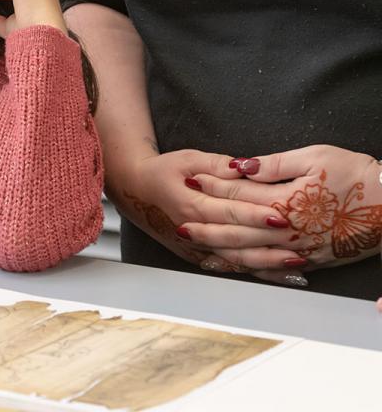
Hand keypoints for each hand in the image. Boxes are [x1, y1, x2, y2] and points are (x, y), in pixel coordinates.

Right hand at [114, 149, 305, 284]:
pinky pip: (229, 268)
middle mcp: (193, 230)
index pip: (229, 212)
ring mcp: (194, 247)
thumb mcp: (187, 158)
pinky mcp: (197, 256)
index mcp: (191, 204)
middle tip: (298, 243)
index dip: (256, 215)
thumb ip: (217, 165)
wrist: (134, 189)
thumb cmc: (162, 171)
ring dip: (266, 264)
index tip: (282, 216)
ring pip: (235, 260)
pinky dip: (254, 272)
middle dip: (269, 243)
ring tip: (296, 265)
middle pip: (236, 240)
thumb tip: (243, 166)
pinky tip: (277, 275)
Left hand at [184, 146, 381, 269]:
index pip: (238, 194)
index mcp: (285, 203)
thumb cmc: (358, 176)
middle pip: (236, 231)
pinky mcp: (311, 262)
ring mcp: (298, 251)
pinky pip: (272, 270)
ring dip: (220, 253)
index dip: (212, 186)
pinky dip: (248, 268)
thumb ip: (274, 164)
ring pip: (250, 256)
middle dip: (205, 228)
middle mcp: (287, 232)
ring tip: (196, 250)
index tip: (191, 180)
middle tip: (179, 225)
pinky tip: (234, 266)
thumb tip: (241, 165)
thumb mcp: (316, 158)